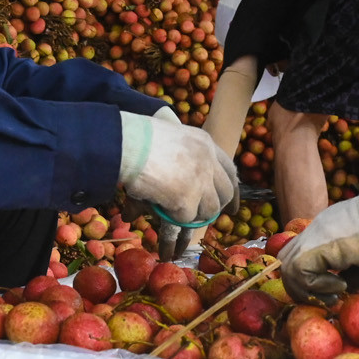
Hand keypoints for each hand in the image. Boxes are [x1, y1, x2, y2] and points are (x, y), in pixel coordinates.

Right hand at [119, 110, 238, 228]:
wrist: (126, 145)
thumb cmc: (138, 139)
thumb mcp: (168, 140)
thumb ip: (180, 158)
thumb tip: (186, 180)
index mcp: (205, 143)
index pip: (229, 170)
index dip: (232, 189)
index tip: (232, 207)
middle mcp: (208, 161)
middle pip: (225, 192)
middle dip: (216, 206)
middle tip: (203, 216)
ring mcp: (200, 180)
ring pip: (209, 210)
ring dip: (193, 215)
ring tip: (174, 211)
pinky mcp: (187, 199)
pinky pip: (186, 218)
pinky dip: (173, 218)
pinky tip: (161, 209)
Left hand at [279, 197, 358, 301]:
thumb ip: (352, 271)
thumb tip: (344, 288)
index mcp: (325, 231)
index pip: (299, 252)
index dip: (307, 276)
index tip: (330, 291)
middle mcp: (315, 231)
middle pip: (286, 260)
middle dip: (301, 287)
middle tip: (328, 299)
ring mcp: (313, 236)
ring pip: (288, 268)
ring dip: (309, 290)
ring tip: (337, 293)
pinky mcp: (317, 245)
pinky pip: (300, 270)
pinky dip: (317, 285)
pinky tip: (340, 283)